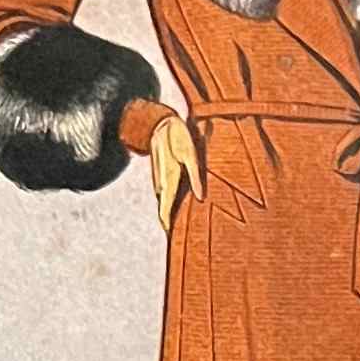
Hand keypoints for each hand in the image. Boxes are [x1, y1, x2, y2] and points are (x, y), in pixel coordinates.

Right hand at [149, 115, 202, 233]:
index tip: (169, 236)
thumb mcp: (191, 155)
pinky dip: (168, 202)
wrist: (161, 123)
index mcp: (169, 178)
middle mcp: (161, 181)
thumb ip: (195, 176)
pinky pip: (164, 192)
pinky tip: (174, 208)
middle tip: (174, 237)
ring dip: (168, 212)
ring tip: (174, 227)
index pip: (165, 207)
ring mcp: (159, 177)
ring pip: (163, 200)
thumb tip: (200, 197)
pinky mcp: (161, 173)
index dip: (166, 222)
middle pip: (164, 207)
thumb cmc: (179, 137)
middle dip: (168, 222)